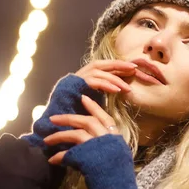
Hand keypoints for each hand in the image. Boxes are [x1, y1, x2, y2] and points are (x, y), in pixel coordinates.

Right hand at [21, 60, 135, 152]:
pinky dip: (106, 84)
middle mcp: (79, 74)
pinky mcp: (73, 84)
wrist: (54, 123)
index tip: (133, 68)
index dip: (118, 66)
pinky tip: (116, 90)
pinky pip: (93, 81)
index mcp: (84, 77)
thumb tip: (122, 89)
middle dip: (118, 65)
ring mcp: (75, 78)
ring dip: (114, 78)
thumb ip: (103, 94)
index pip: (103, 67)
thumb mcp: (93, 103)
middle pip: (101, 64)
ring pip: (98, 71)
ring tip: (126, 87)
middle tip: (134, 68)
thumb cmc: (76, 115)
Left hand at [43, 94, 146, 188]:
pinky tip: (53, 159)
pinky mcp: (87, 159)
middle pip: (88, 122)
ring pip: (77, 134)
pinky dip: (60, 156)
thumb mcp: (117, 159)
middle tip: (54, 118)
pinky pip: (70, 154)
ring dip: (60, 135)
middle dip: (70, 118)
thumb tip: (91, 143)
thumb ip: (106, 148)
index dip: (94, 107)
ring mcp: (98, 148)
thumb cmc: (119, 180)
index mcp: (116, 139)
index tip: (83, 99)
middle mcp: (108, 140)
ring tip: (47, 139)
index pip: (105, 117)